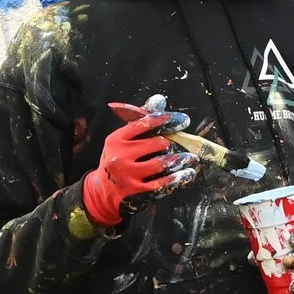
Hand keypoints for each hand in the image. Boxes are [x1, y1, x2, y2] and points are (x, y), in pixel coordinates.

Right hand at [82, 98, 191, 226]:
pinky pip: (162, 183)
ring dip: (180, 160)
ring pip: (162, 164)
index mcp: (117, 140)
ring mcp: (127, 176)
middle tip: (184, 144)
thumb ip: (141, 120)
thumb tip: (159, 99)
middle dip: (173, 143)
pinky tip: (187, 173)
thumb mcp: (123, 140)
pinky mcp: (136, 193)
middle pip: (156, 144)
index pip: (145, 124)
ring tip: (191, 158)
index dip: (167, 120)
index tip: (184, 120)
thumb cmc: (117, 160)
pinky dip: (177, 177)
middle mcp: (120, 157)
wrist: (102, 193)